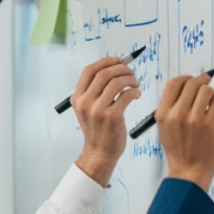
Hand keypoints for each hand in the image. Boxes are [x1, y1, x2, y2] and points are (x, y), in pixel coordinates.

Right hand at [71, 57, 141, 183]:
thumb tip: (112, 69)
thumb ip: (94, 91)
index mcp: (77, 98)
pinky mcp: (113, 117)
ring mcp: (98, 110)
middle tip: (131, 73)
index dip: (104, 61)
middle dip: (121, 68)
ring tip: (135, 83)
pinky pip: (126, 95)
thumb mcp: (87, 109)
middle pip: (104, 73)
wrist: (99, 152)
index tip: (117, 60)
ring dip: (130, 79)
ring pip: (116, 82)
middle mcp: (85, 102)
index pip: (89, 71)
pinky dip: (134, 91)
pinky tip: (137, 95)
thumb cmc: (98, 130)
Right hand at [156, 73, 213, 187]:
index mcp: (162, 114)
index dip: (185, 78)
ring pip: (206, 89)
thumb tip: (187, 88)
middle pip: (191, 83)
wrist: (189, 170)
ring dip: (211, 92)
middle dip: (201, 79)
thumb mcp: (165, 127)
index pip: (173, 83)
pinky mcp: (210, 123)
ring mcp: (194, 118)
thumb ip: (172, 108)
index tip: (192, 80)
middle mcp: (176, 114)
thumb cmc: (179, 150)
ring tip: (211, 100)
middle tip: (207, 81)